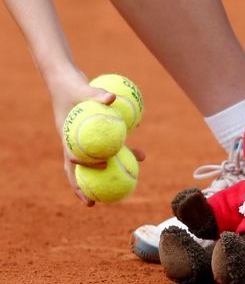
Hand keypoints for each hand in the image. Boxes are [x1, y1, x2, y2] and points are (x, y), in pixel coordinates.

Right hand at [43, 63, 144, 205]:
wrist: (66, 80)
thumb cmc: (73, 85)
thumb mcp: (84, 88)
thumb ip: (98, 94)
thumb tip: (113, 98)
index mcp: (68, 136)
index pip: (72, 157)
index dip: (84, 167)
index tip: (103, 167)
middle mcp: (74, 142)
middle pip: (79, 170)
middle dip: (85, 187)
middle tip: (97, 202)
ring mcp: (82, 141)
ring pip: (96, 161)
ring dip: (113, 170)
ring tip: (133, 178)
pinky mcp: (92, 136)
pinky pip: (107, 148)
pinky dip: (120, 152)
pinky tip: (139, 153)